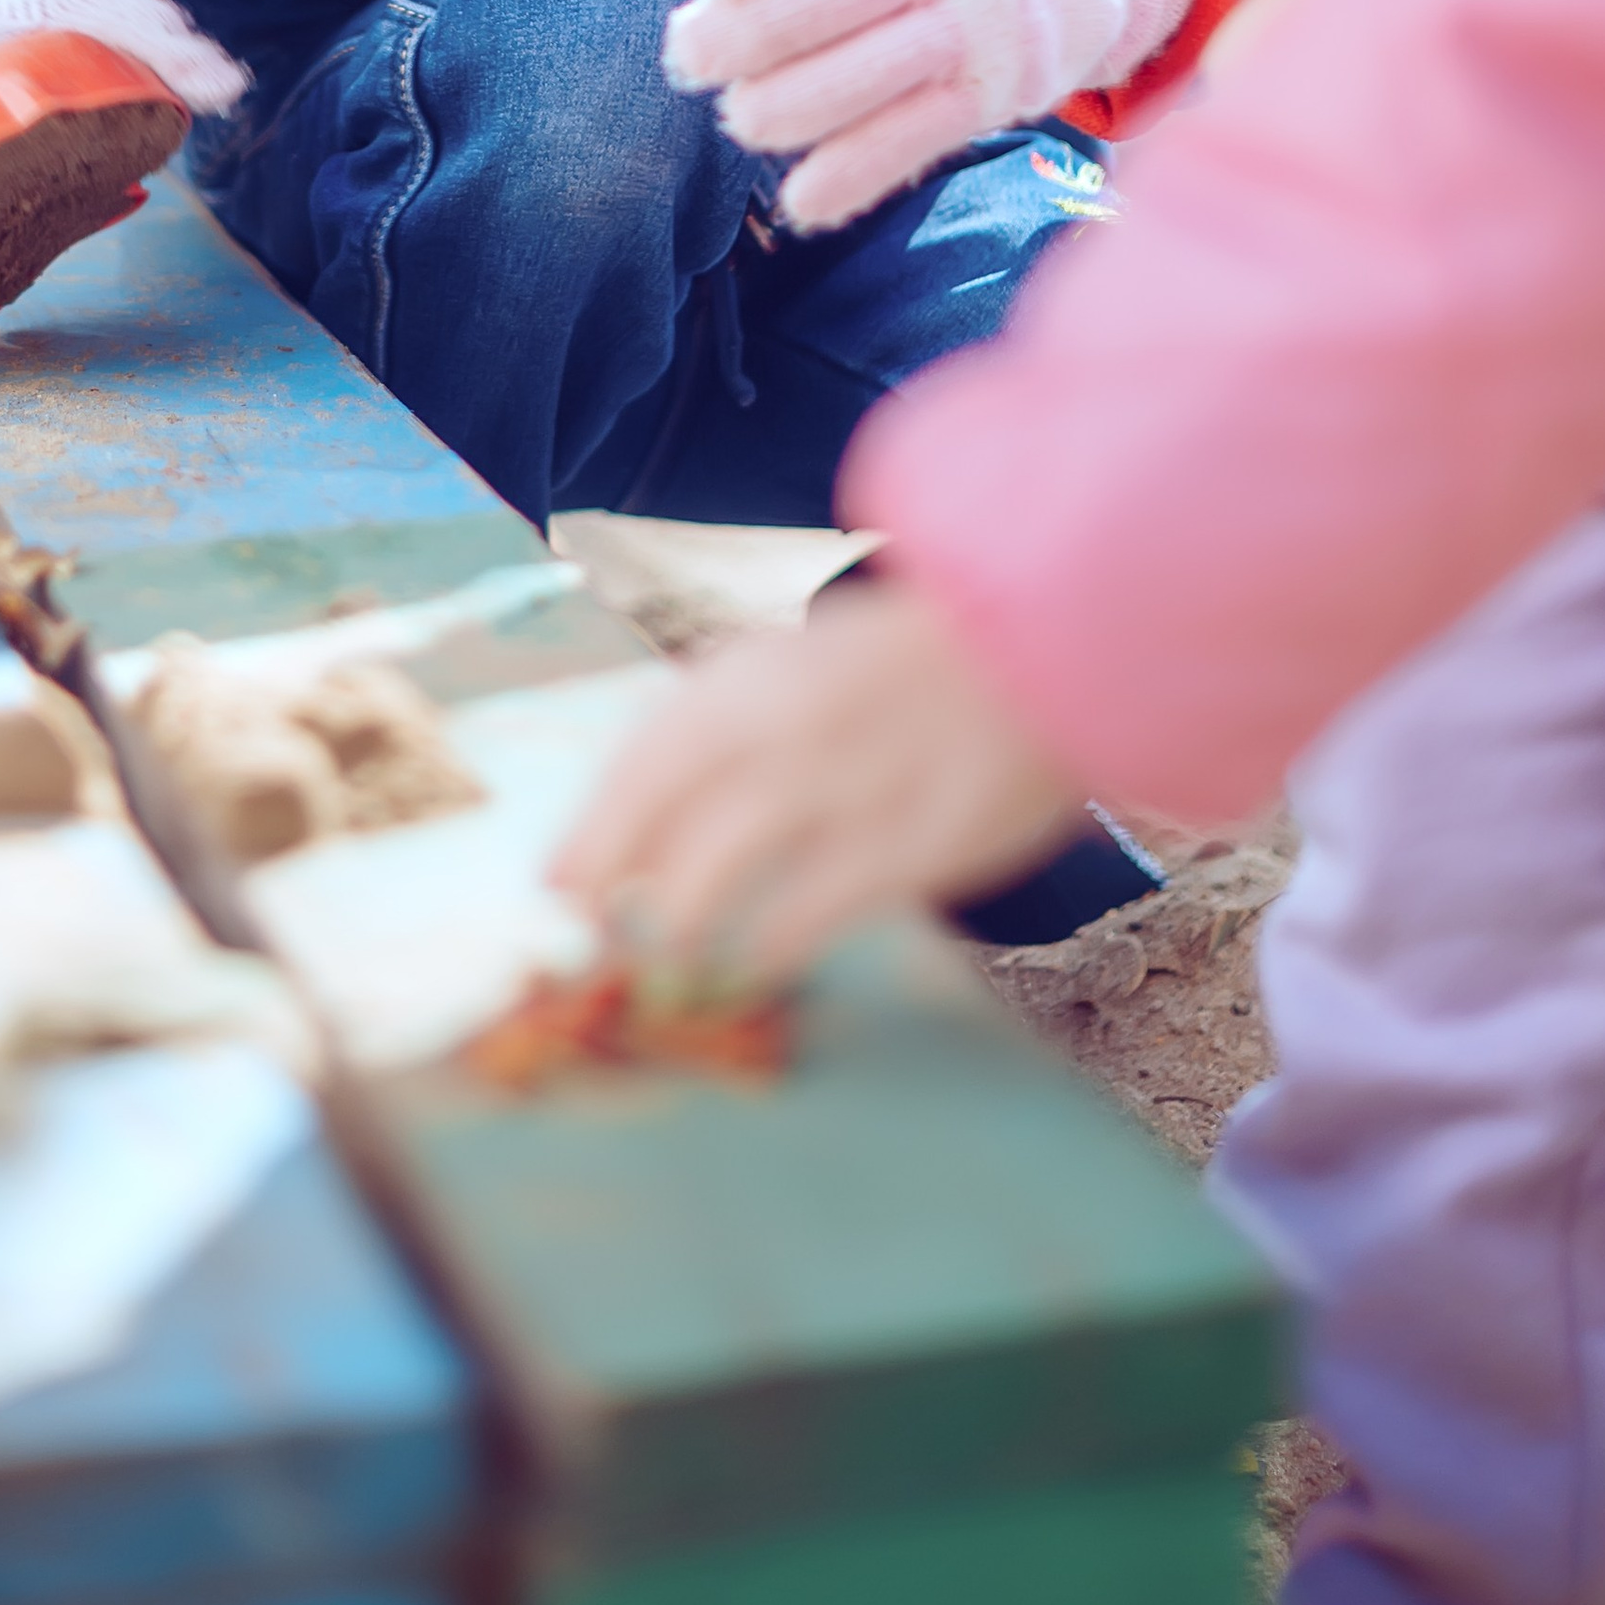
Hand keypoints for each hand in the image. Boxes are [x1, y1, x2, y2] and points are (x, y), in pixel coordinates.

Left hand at [551, 582, 1079, 974]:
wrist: (1048, 639)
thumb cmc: (912, 665)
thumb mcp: (805, 669)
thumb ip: (733, 728)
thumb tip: (648, 819)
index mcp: (754, 671)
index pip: (643, 757)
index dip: (591, 829)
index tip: (556, 886)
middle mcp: (782, 721)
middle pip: (660, 813)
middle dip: (612, 882)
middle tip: (593, 939)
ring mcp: (844, 781)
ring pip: (720, 868)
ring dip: (678, 924)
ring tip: (667, 959)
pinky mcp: (910, 841)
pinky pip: (811, 910)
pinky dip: (769, 945)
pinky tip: (755, 965)